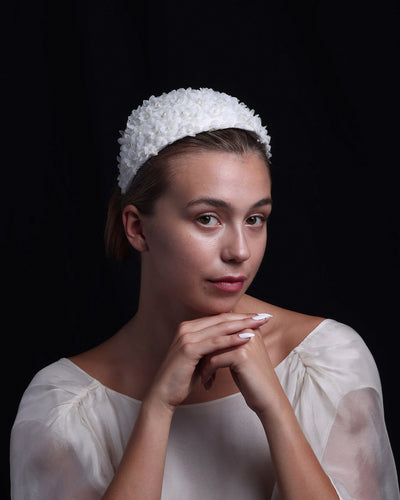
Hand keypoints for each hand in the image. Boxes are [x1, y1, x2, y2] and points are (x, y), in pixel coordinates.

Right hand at [144, 312, 270, 412]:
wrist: (164, 394)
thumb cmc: (183, 378)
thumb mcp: (200, 358)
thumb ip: (211, 347)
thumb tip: (231, 341)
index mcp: (189, 328)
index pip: (219, 318)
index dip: (239, 316)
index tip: (258, 317)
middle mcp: (186, 328)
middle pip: (221, 320)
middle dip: (245, 317)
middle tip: (264, 316)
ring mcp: (186, 337)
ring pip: (220, 328)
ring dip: (242, 325)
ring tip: (260, 323)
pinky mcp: (188, 349)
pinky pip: (215, 342)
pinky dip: (232, 340)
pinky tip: (247, 338)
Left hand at [197, 328, 277, 414]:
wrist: (268, 397)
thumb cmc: (250, 377)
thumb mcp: (239, 353)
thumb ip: (228, 340)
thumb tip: (204, 331)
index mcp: (248, 326)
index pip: (218, 326)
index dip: (206, 342)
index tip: (198, 356)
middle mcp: (248, 329)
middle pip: (214, 335)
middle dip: (202, 352)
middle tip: (194, 365)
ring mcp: (245, 341)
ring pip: (211, 347)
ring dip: (203, 364)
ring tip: (201, 376)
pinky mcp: (241, 355)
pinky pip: (213, 360)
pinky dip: (207, 372)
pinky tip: (207, 382)